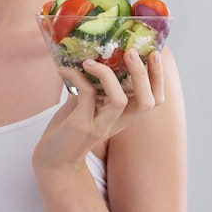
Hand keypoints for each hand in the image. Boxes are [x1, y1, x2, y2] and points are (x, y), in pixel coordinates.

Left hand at [33, 48, 164, 172]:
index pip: (154, 100)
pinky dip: (77, 77)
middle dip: (143, 74)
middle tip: (131, 51)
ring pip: (119, 100)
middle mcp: (117, 122)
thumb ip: (93, 86)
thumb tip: (91, 56)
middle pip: (147, 102)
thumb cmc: (69, 130)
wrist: (53, 160)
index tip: (153, 54)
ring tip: (91, 61)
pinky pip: (86, 95)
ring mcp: (100, 125)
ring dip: (108, 75)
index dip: (158, 78)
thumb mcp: (85, 105)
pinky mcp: (81, 125)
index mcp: (123, 117)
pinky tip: (64, 71)